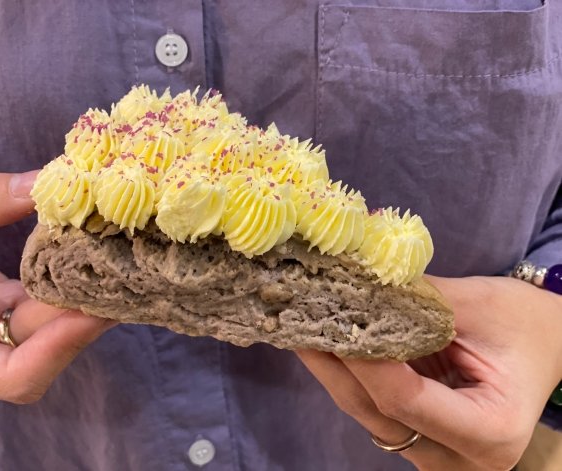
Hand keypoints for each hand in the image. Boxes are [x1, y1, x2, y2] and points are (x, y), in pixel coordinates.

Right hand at [0, 173, 113, 402]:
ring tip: (121, 258)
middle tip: (128, 274)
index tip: (99, 307)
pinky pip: (39, 304)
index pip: (14, 375)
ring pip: (48, 327)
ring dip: (82, 296)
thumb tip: (43, 183)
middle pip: (45, 351)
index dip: (61, 347)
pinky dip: (65, 281)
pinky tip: (91, 251)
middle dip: (85, 316)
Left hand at [297, 276, 561, 470]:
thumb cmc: (525, 325)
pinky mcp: (419, 439)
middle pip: (377, 412)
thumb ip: (418, 301)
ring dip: (333, 369)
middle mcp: (459, 459)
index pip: (404, 398)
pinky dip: (349, 375)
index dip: (360, 358)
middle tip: (294, 320)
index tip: (326, 316)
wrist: (546, 346)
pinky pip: (373, 408)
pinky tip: (326, 343)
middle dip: (333, 363)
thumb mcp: (480, 304)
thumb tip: (357, 281)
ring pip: (367, 413)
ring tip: (301, 327)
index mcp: (489, 431)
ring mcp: (436, 454)